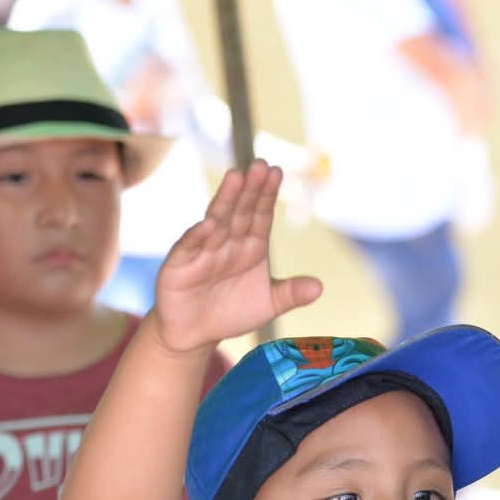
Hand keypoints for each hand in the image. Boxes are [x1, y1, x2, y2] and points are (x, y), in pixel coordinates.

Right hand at [152, 160, 322, 353]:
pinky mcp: (180, 265)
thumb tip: (320, 287)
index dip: (267, 195)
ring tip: (236, 176)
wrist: (194, 334)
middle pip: (241, 211)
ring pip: (217, 221)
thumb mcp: (267, 305)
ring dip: (226, 199)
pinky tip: (209, 223)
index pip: (260, 216)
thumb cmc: (231, 312)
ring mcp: (203, 251)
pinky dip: (199, 235)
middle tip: (260, 165)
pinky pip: (191, 247)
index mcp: (250, 247)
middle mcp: (227, 242)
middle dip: (250, 189)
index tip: (277, 172)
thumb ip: (291, 294)